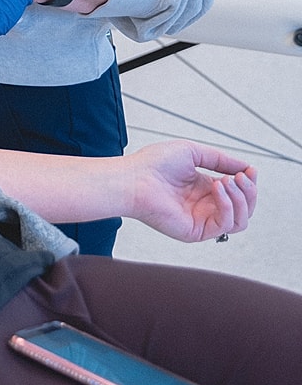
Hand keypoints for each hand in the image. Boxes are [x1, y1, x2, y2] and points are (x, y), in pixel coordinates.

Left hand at [130, 142, 256, 242]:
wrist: (133, 179)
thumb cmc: (153, 164)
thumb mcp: (193, 152)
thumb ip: (221, 160)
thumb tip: (247, 168)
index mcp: (204, 189)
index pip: (239, 192)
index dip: (248, 182)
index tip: (250, 170)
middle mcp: (204, 206)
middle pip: (245, 208)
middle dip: (249, 191)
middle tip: (241, 177)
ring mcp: (201, 220)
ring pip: (240, 220)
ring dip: (241, 199)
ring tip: (227, 182)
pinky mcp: (196, 232)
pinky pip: (225, 224)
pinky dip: (228, 206)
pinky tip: (216, 189)